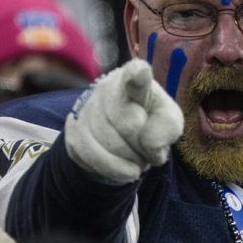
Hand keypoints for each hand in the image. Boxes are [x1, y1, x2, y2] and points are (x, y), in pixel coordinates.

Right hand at [64, 59, 183, 182]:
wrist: (122, 135)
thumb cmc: (150, 121)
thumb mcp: (169, 120)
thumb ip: (168, 127)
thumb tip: (149, 143)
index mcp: (136, 78)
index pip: (135, 74)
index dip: (137, 75)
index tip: (139, 73)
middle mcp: (107, 87)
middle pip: (127, 122)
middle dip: (142, 143)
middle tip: (149, 148)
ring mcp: (87, 107)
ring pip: (108, 141)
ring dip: (129, 159)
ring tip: (138, 159)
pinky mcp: (74, 130)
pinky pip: (91, 155)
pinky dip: (113, 168)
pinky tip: (125, 170)